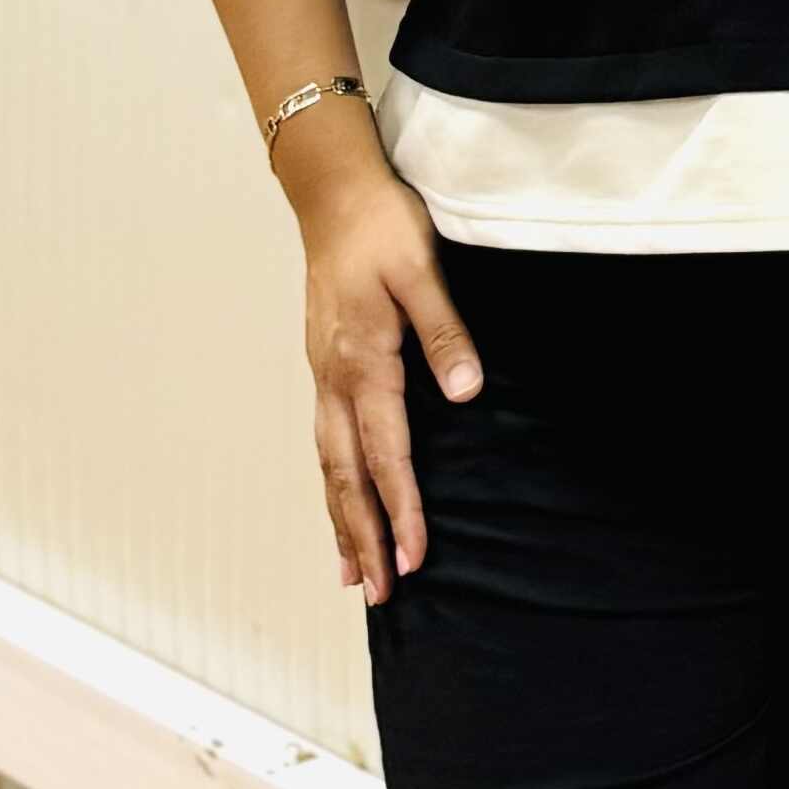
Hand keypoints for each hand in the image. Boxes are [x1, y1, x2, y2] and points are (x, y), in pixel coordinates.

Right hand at [286, 134, 484, 605]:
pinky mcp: (323, 366)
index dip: (402, 509)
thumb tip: (465, 391)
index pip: (386, 453)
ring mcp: (323, 375)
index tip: (414, 558)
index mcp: (364, 362)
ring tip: (350, 575)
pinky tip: (338, 502)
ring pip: (328, 465)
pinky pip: (324, 441)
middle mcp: (334, 380)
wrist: (331, 194)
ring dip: (341, 521)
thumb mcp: (421, 269)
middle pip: (347, 475)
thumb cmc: (380, 227)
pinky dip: (331, 483)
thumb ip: (444, 331)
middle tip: (379, 594)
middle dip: (363, 537)